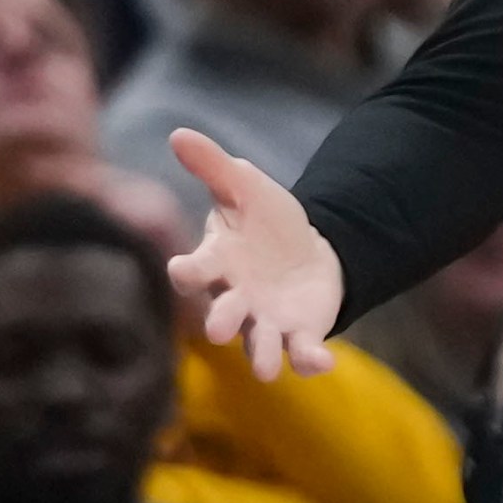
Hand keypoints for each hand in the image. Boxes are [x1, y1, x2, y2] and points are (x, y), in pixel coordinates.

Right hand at [166, 129, 343, 382]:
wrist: (306, 251)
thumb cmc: (265, 221)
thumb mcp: (245, 187)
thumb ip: (214, 166)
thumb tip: (179, 133)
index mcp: (219, 261)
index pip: (196, 270)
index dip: (188, 271)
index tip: (180, 270)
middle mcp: (236, 298)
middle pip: (224, 313)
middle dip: (221, 320)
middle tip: (217, 328)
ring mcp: (265, 320)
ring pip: (257, 342)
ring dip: (259, 354)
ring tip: (263, 370)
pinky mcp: (297, 333)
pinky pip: (301, 351)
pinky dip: (309, 360)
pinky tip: (323, 364)